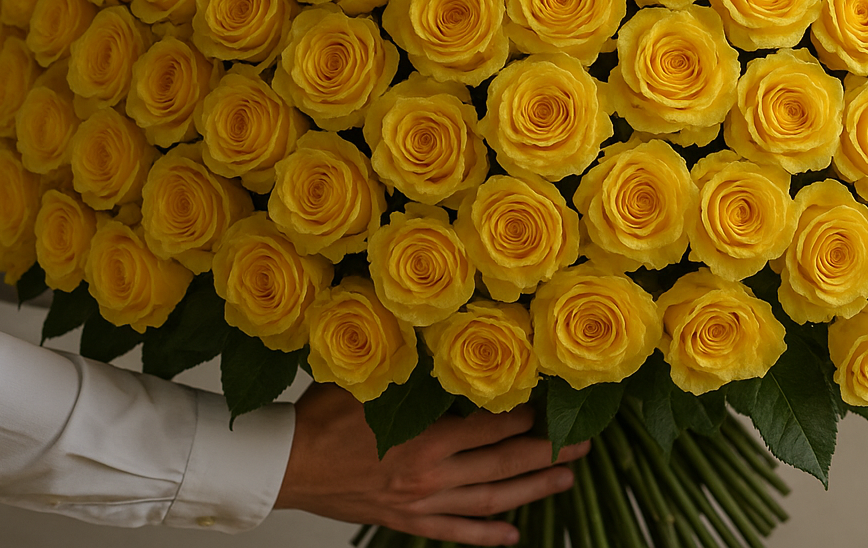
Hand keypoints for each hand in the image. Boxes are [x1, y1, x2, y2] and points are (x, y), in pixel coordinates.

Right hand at [273, 382, 587, 545]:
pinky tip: (515, 535)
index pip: (492, 425)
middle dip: (548, 454)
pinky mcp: (407, 520)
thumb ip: (412, 368)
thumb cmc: (322, 419)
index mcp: (425, 436)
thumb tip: (448, 339)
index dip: (527, 415)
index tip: (555, 403)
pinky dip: (488, 536)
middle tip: (582, 445)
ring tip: (565, 481)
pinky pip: (457, 532)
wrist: (284, 465)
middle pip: (504, 464)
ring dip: (532, 491)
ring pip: (490, 500)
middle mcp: (431, 474)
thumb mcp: (370, 380)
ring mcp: (422, 502)